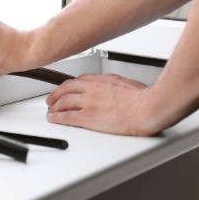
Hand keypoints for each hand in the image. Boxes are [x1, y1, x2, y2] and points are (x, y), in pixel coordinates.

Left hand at [45, 74, 160, 135]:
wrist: (147, 107)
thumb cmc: (144, 98)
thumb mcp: (127, 83)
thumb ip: (115, 85)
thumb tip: (114, 89)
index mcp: (101, 80)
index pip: (78, 81)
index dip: (68, 87)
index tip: (65, 90)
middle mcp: (91, 89)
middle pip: (66, 89)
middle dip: (56, 95)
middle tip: (51, 100)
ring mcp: (88, 102)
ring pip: (63, 102)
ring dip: (54, 107)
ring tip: (51, 111)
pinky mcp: (88, 117)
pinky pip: (66, 117)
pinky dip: (57, 117)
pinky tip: (54, 119)